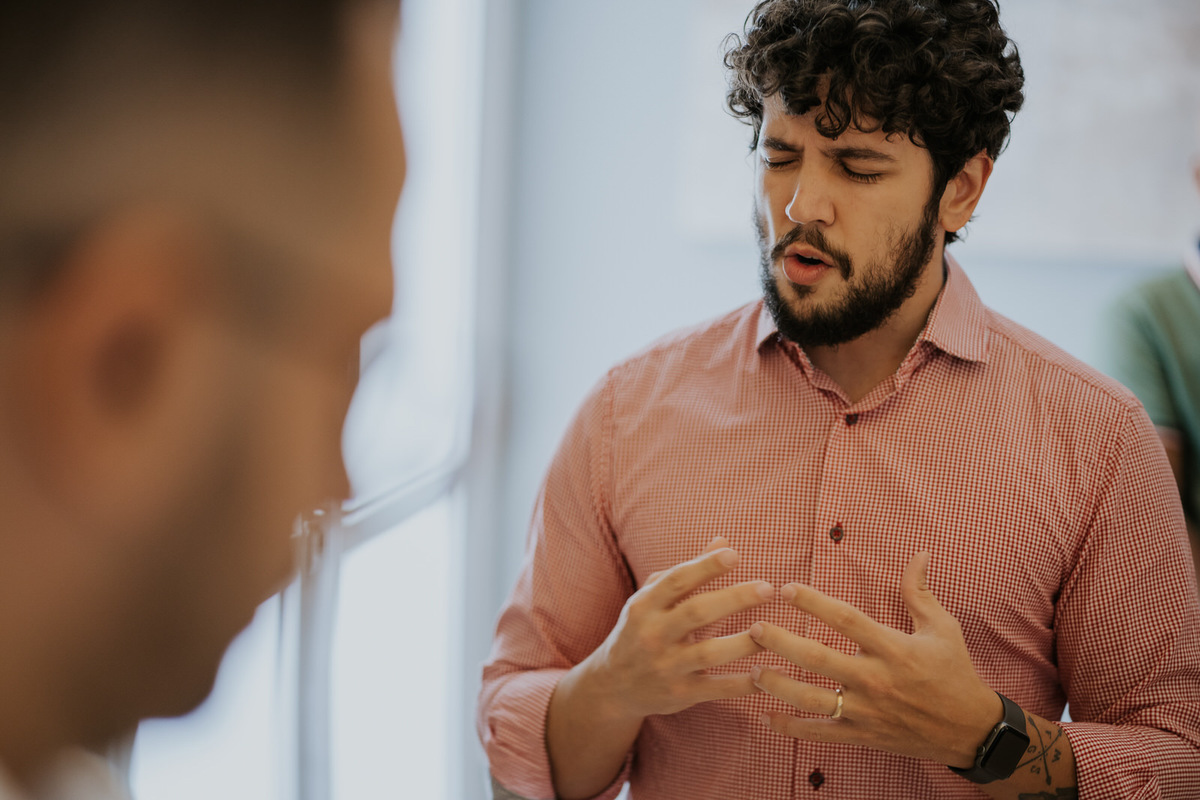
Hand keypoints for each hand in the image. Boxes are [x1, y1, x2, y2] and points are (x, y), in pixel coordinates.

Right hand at [581, 537, 773, 720]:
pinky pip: (716, 688)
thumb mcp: (652, 599)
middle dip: (734, 598)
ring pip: (709, 652)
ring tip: (770, 631)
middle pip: (697, 612)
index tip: (734, 555)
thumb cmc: (641, 629)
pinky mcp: (679, 694)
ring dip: (744, 642)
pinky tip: (766, 672)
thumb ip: (687, 571)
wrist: (613, 685)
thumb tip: (723, 541)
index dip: (705, 566)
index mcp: (645, 606)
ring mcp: (666, 666)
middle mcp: (653, 634)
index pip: (677, 580)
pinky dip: (743, 683)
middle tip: (767, 588)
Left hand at [748, 551, 1001, 767]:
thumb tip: (919, 553)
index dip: (814, 602)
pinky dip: (791, 727)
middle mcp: (876, 680)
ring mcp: (867, 712)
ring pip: (812, 699)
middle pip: (818, 659)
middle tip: (754, 629)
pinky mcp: (863, 736)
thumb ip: (920, 591)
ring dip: (778, 685)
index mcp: (893, 648)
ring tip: (752, 669)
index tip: (786, 588)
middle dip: (782, 643)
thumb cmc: (955, 672)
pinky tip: (766, 717)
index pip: (846, 620)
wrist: (971, 730)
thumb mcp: (943, 628)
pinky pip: (820, 734)